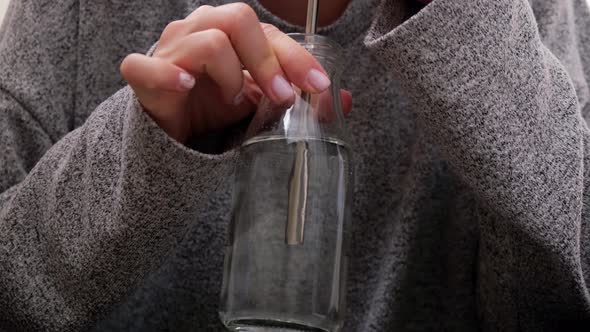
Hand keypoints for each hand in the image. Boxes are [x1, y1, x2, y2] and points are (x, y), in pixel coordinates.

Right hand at [120, 3, 351, 142]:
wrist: (173, 127)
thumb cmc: (215, 104)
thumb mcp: (262, 100)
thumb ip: (297, 95)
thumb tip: (344, 97)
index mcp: (230, 31)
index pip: (269, 32)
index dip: (297, 58)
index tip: (319, 86)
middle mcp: (200, 29)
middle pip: (239, 20)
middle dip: (270, 62)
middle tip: (284, 97)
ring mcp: (170, 48)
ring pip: (209, 40)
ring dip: (233, 75)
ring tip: (233, 99)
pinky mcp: (143, 73)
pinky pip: (149, 65)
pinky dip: (170, 73)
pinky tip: (187, 85)